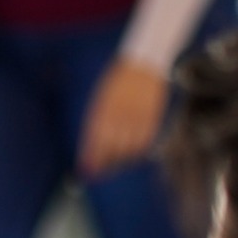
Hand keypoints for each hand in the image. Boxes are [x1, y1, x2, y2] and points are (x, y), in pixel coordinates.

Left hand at [76, 57, 169, 178]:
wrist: (143, 63)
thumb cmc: (117, 84)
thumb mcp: (101, 100)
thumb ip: (95, 124)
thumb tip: (89, 151)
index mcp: (104, 110)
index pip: (94, 141)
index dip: (90, 159)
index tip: (85, 171)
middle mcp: (120, 116)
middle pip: (111, 149)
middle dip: (103, 165)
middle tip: (99, 173)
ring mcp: (137, 118)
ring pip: (128, 150)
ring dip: (119, 162)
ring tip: (114, 165)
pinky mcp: (152, 119)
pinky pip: (144, 144)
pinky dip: (136, 154)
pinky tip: (130, 156)